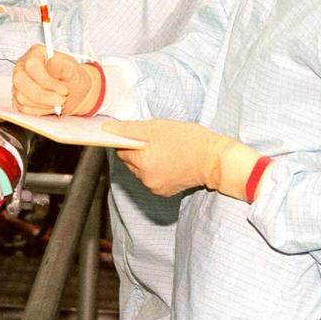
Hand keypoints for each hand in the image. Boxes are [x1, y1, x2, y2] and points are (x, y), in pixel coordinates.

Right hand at [11, 45, 103, 115]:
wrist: (73, 91)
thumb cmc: (72, 77)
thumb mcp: (74, 71)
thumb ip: (63, 66)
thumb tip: (52, 61)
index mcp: (35, 54)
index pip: (31, 65)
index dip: (46, 80)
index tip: (63, 89)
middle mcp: (22, 67)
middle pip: (21, 81)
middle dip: (43, 95)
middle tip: (61, 100)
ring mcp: (18, 83)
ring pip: (21, 97)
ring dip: (43, 104)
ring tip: (58, 102)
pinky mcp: (17, 98)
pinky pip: (22, 108)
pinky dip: (39, 111)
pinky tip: (50, 107)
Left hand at [105, 120, 267, 199]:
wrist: (214, 160)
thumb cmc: (189, 139)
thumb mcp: (157, 127)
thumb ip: (129, 129)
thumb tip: (106, 130)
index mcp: (142, 161)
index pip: (120, 149)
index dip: (129, 139)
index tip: (139, 135)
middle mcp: (145, 178)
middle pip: (129, 161)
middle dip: (137, 150)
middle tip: (156, 141)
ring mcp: (154, 187)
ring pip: (139, 170)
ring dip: (146, 160)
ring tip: (165, 150)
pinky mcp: (164, 192)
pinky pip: (150, 178)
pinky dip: (155, 170)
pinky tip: (169, 161)